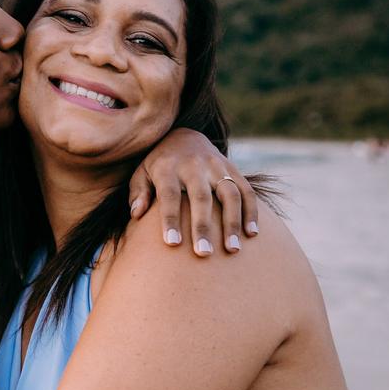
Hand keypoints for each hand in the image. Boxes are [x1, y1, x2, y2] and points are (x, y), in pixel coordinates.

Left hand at [128, 128, 258, 255]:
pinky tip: (251, 233)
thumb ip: (138, 193)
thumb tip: (136, 214)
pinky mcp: (233, 169)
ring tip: (232, 249)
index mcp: (168, 168)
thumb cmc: (159, 165)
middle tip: (203, 254)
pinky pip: (246, 190)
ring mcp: (216, 166)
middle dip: (202, 226)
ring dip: (232, 222)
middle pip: (201, 197)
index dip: (170, 218)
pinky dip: (251, 211)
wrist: (184, 136)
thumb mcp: (141, 173)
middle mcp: (194, 165)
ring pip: (229, 193)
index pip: (169, 195)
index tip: (172, 243)